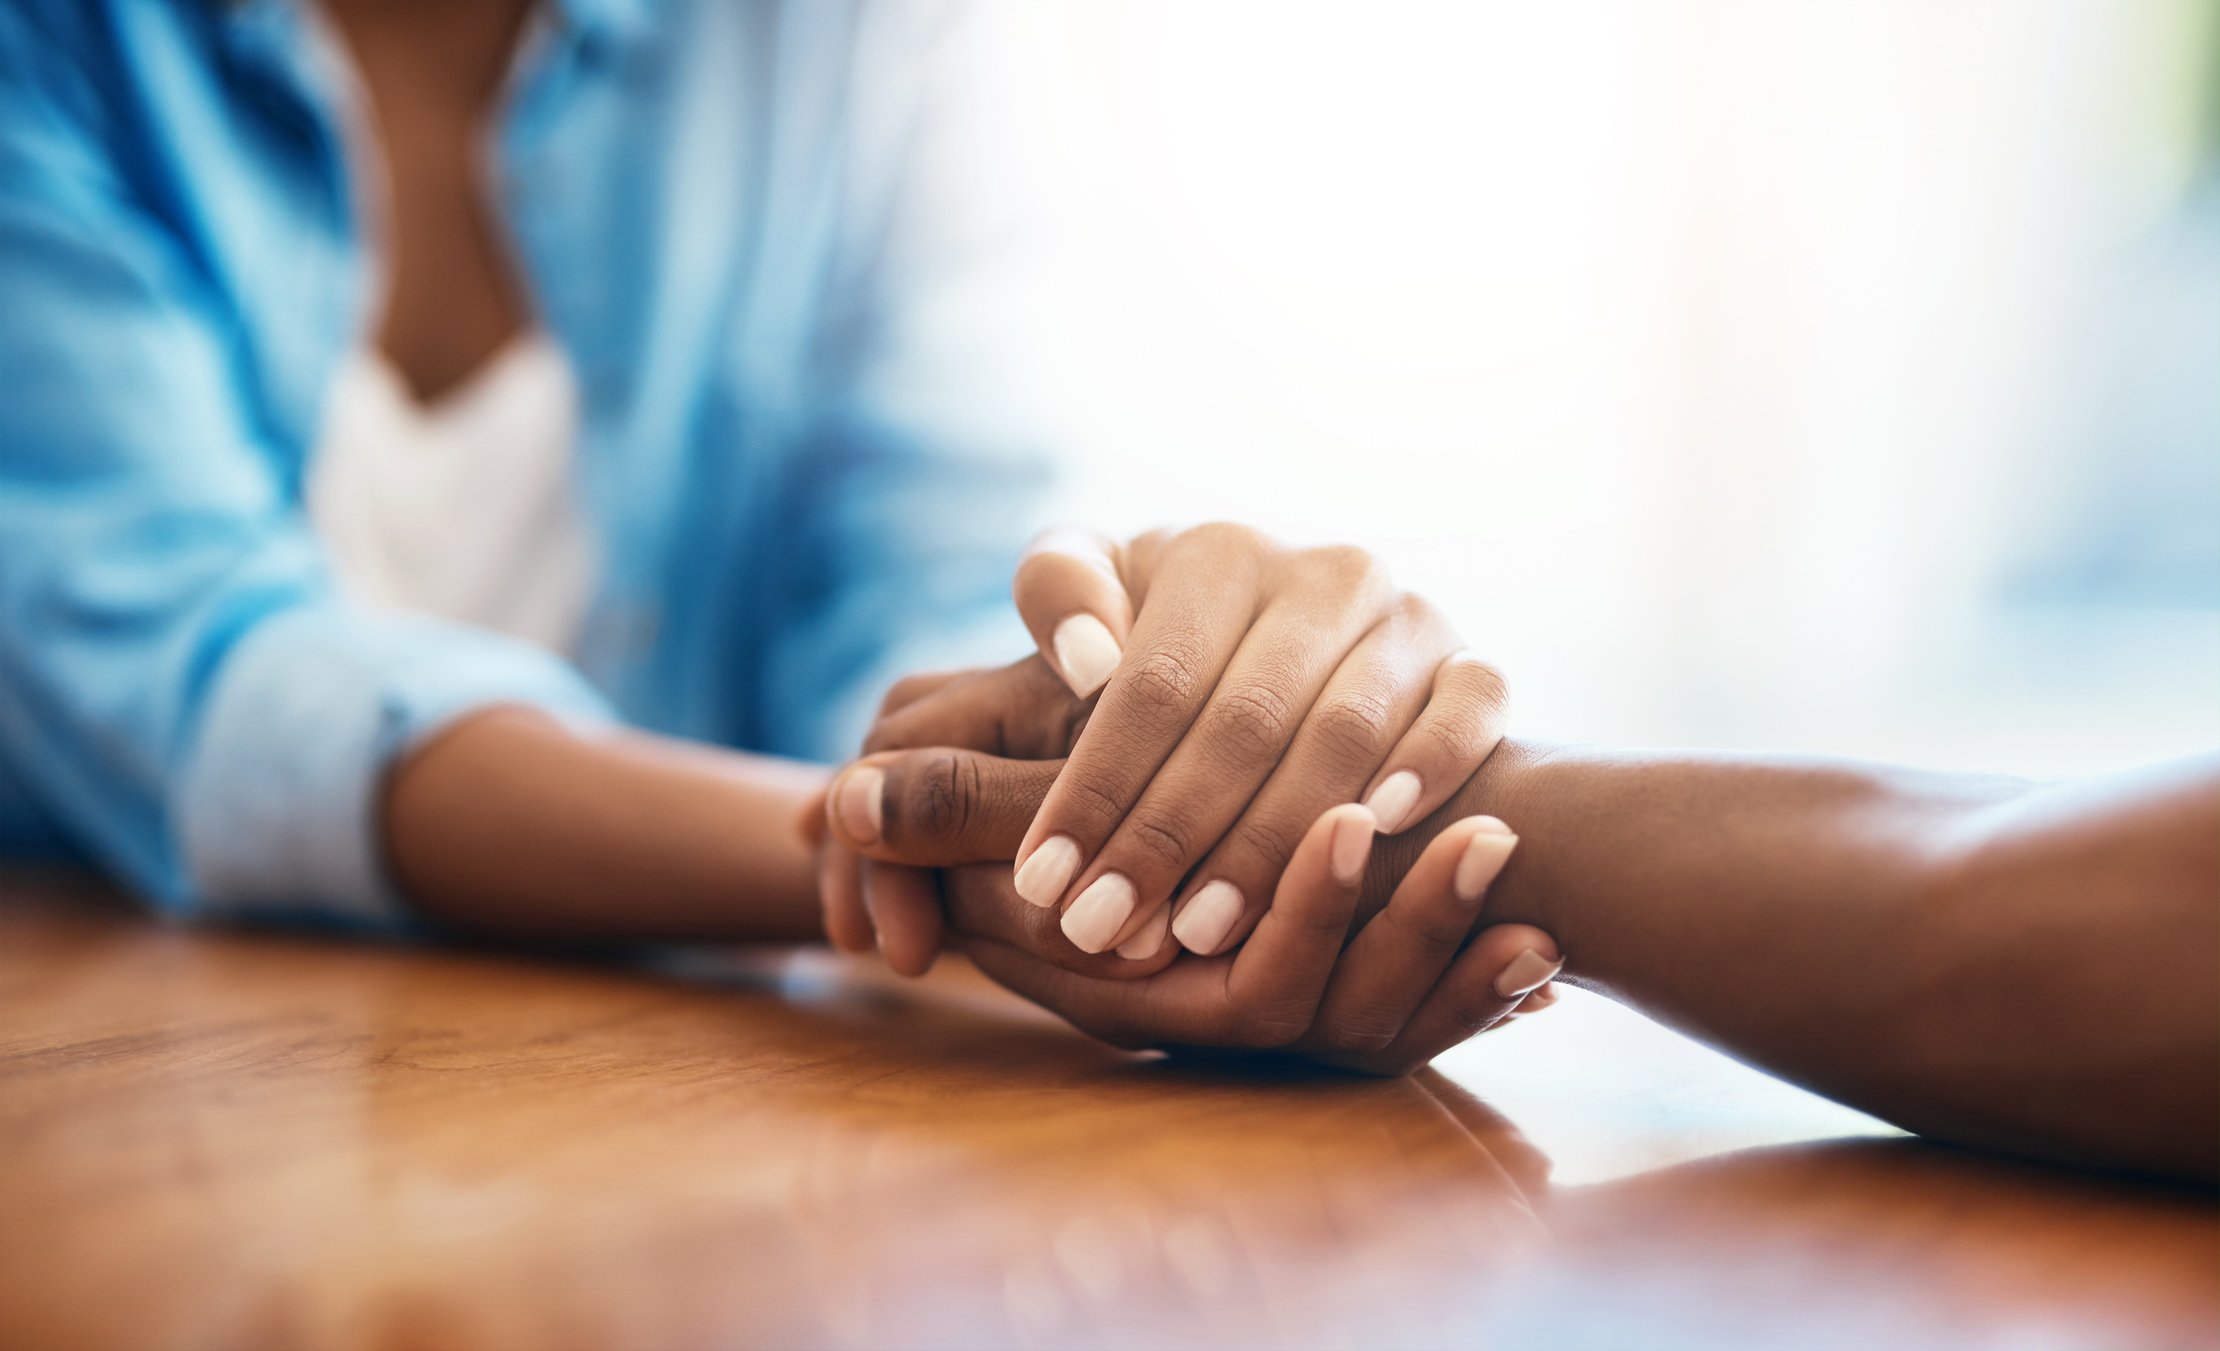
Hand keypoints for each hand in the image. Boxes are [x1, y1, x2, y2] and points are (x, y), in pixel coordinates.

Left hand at [851, 524, 1511, 961]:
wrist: (1334, 678)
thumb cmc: (1176, 682)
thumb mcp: (1077, 671)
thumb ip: (976, 727)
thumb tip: (855, 795)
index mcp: (1203, 554)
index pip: (1141, 679)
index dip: (1090, 787)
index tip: (1040, 882)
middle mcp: (1311, 566)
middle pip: (1236, 714)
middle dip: (1164, 835)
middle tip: (1103, 935)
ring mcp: (1402, 612)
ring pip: (1342, 726)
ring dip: (1275, 835)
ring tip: (1201, 932)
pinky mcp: (1470, 661)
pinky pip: (1462, 711)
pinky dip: (1420, 770)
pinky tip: (1365, 838)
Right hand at [948, 803, 1560, 1072]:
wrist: (1047, 887)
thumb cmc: (1016, 839)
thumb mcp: (985, 820)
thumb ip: (948, 811)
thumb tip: (844, 800)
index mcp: (1142, 997)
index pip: (1251, 989)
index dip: (1308, 913)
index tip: (1366, 824)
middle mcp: (1215, 1024)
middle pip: (1337, 1018)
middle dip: (1418, 934)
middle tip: (1492, 842)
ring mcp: (1274, 1027)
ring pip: (1383, 1029)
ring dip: (1455, 958)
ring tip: (1534, 903)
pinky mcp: (1325, 1009)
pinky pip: (1415, 1025)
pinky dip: (1475, 996)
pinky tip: (1543, 960)